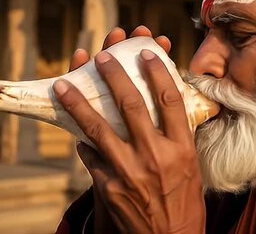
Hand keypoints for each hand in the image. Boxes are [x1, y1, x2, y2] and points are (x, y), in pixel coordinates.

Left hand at [60, 26, 204, 232]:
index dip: (157, 71)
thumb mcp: (191, 167)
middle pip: (132, 105)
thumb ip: (176, 138)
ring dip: (78, 103)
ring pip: (99, 127)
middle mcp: (156, 155)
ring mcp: (130, 171)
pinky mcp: (109, 186)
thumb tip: (162, 109)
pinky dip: (82, 140)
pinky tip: (74, 129)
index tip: (146, 52)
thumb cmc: (184, 204)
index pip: (169, 99)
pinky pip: (91, 156)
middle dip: (113, 76)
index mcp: (182, 148)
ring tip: (64, 84)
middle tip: (102, 57)